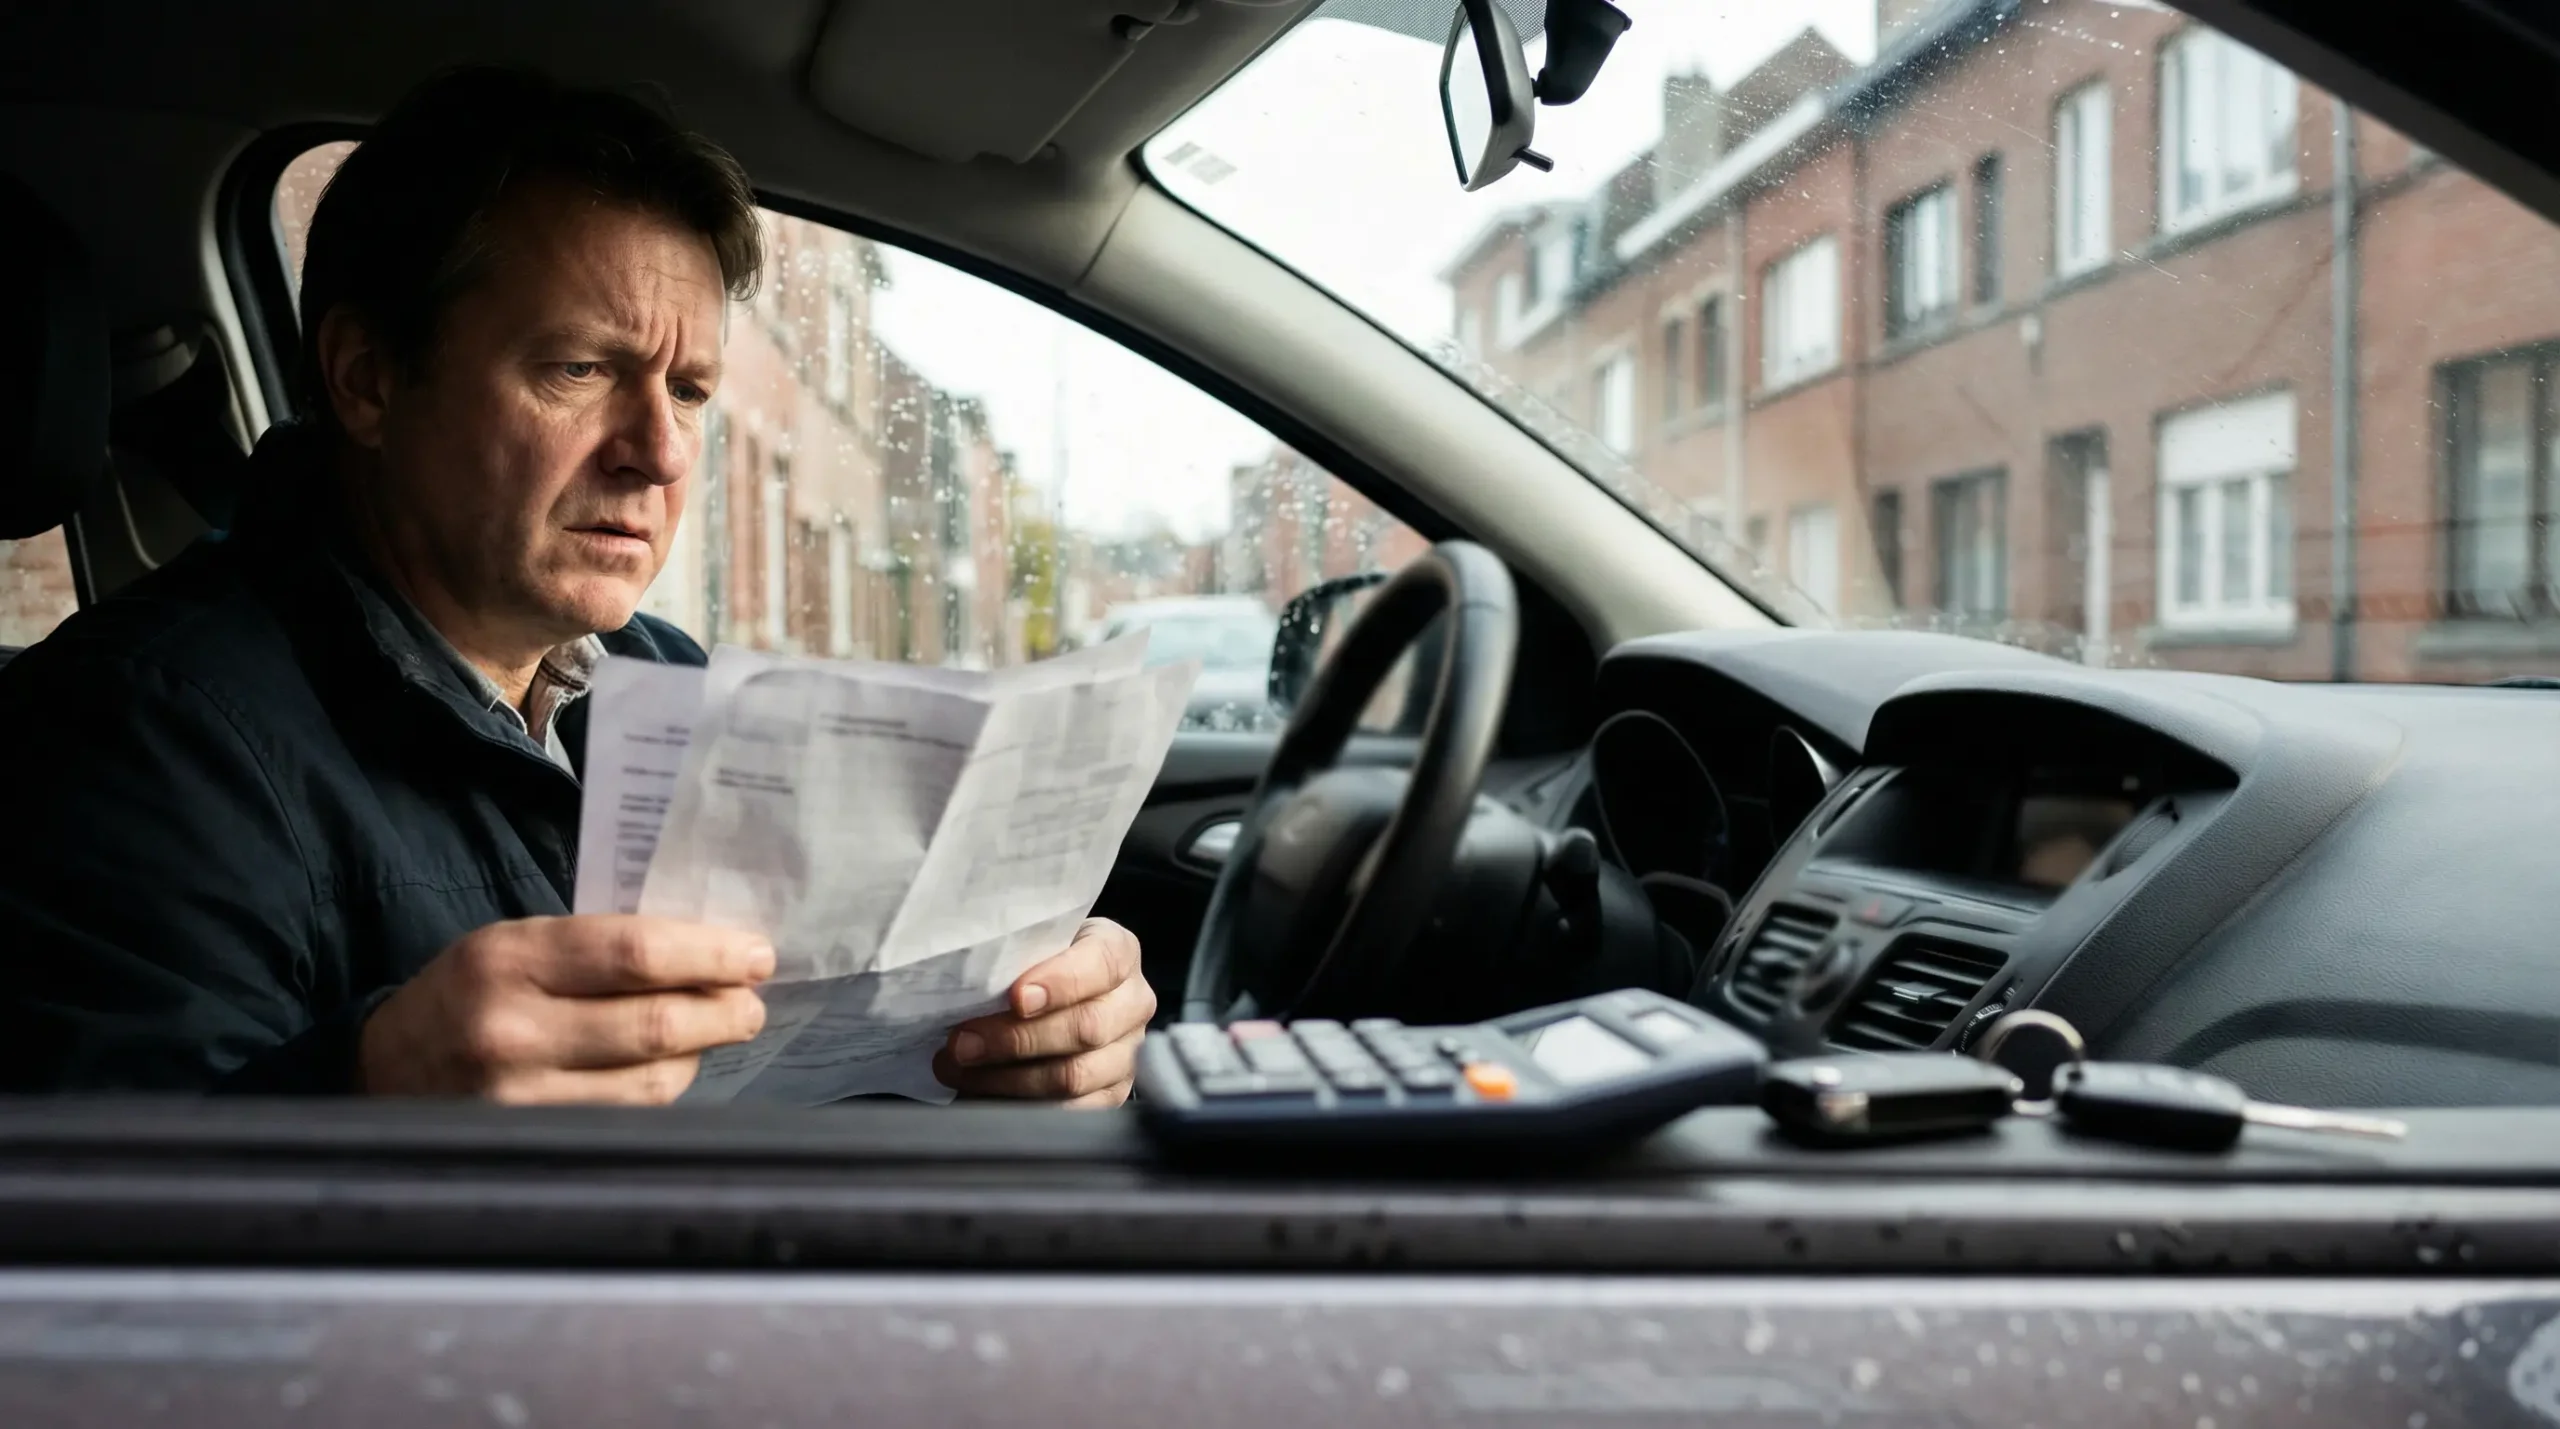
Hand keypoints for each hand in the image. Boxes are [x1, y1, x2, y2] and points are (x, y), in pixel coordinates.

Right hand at [359, 915, 774, 1102]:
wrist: (385, 1067)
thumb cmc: (473, 992)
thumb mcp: (519, 943)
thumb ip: (603, 944)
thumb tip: (712, 952)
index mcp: (510, 958)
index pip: (636, 953)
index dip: (711, 953)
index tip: (756, 954)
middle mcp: (512, 1030)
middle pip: (657, 1023)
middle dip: (725, 1010)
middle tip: (752, 1002)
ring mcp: (521, 1097)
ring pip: (655, 1079)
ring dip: (702, 1052)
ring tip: (716, 1029)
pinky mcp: (533, 1141)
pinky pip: (631, 1115)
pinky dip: (665, 1088)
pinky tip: (672, 1066)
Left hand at [934, 918, 1153, 1106]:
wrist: (1058, 996)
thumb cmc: (1038, 965)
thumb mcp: (1033, 943)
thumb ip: (1017, 954)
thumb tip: (970, 980)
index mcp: (1119, 952)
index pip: (1100, 965)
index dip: (1060, 983)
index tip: (1016, 997)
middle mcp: (1133, 1002)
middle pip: (1086, 1028)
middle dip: (1016, 1039)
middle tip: (963, 1043)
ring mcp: (1128, 1052)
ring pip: (1075, 1076)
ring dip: (1009, 1078)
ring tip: (962, 1069)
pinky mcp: (1114, 1093)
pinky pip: (1073, 1111)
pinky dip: (1024, 1106)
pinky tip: (986, 1093)